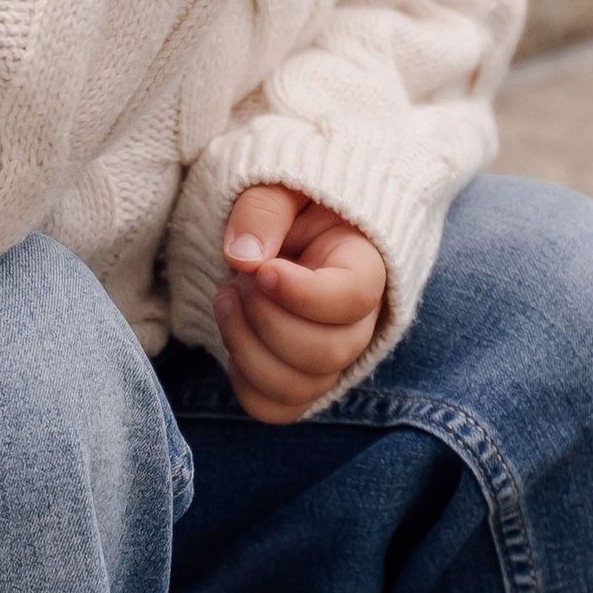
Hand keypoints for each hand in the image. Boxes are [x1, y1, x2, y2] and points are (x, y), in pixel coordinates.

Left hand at [214, 187, 387, 422]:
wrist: (284, 224)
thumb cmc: (287, 201)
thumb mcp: (279, 184)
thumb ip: (264, 210)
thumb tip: (243, 257)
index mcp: (365, 265)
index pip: (354, 299)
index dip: (303, 294)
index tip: (263, 270)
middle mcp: (358, 321)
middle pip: (330, 352)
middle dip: (268, 319)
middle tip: (239, 279)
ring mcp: (330, 356)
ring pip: (302, 387)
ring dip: (248, 349)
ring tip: (226, 298)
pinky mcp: (299, 377)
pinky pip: (277, 407)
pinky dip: (245, 382)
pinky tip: (233, 334)